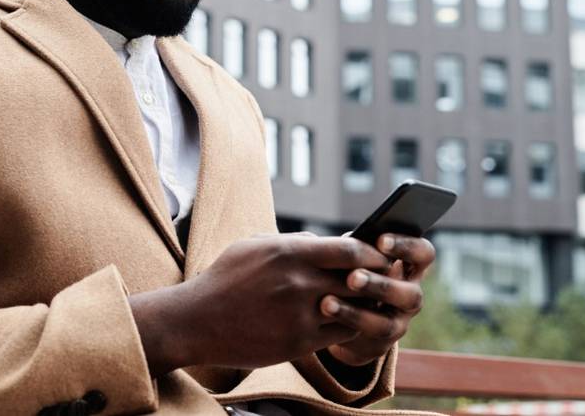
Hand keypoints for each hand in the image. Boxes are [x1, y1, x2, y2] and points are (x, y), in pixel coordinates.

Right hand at [129, 234, 391, 374]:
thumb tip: (327, 242)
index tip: (381, 255)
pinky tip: (350, 321)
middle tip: (388, 279)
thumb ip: (294, 242)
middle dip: (377, 279)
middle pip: (359, 279)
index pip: (351, 249)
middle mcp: (299, 282)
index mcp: (290, 252)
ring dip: (366, 305)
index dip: (373, 253)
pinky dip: (349, 326)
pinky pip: (340, 333)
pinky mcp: (298, 342)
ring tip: (374, 301)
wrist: (196, 321)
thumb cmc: (226, 278)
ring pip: (354, 308)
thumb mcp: (256, 246)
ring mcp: (300, 314)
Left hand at [321, 234, 435, 366]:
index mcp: (411, 268)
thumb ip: (359, 249)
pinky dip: (344, 322)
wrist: (345, 315)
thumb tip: (347, 240)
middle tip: (352, 277)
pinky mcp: (380, 344)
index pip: (423, 254)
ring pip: (387, 323)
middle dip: (381, 285)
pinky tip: (324, 309)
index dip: (407, 246)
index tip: (380, 240)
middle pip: (411, 294)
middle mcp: (411, 297)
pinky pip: (366, 337)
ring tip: (327, 301)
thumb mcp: (358, 257)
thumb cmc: (353, 271)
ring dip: (357, 313)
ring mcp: (399, 324)